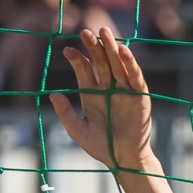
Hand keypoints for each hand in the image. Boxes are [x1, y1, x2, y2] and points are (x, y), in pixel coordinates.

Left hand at [47, 28, 157, 174]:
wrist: (124, 160)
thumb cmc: (101, 147)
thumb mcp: (78, 131)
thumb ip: (66, 113)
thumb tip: (52, 94)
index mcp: (92, 93)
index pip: (84, 70)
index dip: (76, 59)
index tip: (66, 50)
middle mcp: (108, 87)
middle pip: (100, 61)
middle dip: (94, 47)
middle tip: (85, 32)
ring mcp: (125, 89)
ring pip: (117, 63)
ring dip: (112, 48)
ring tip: (104, 33)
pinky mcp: (140, 94)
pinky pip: (135, 75)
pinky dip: (130, 63)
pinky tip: (123, 50)